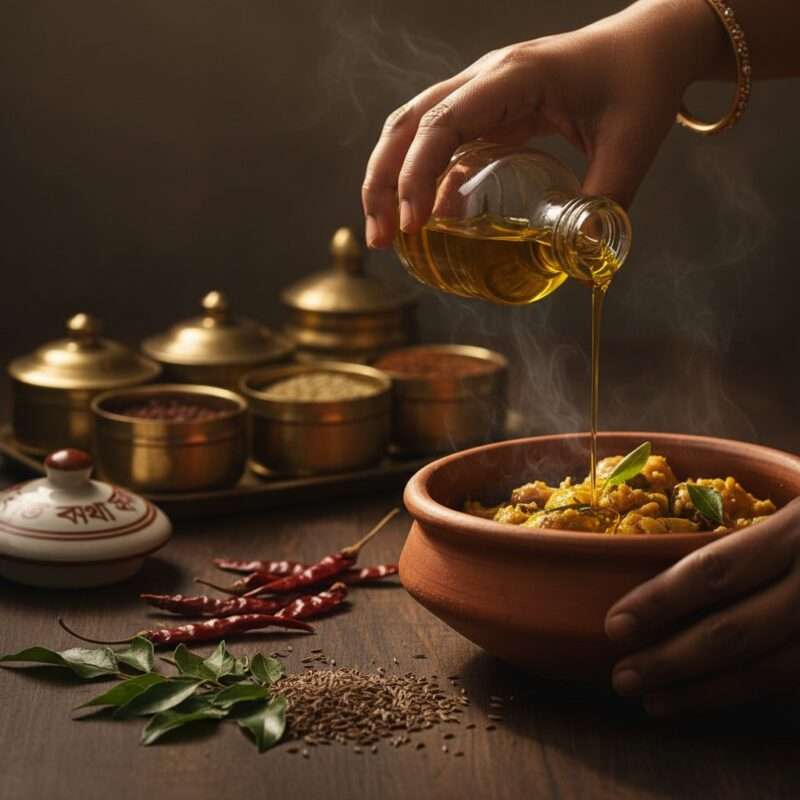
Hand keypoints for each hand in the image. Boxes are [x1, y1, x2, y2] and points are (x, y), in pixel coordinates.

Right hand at [361, 0, 726, 247]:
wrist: (651, 43)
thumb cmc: (640, 82)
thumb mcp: (630, 145)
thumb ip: (605, 202)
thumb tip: (579, 262)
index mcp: (514, 77)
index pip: (443, 122)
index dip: (417, 173)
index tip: (414, 224)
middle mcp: (486, 80)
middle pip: (408, 125)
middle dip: (384, 182)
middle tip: (382, 239)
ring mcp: (483, 94)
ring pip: (414, 132)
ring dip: (393, 181)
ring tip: (389, 235)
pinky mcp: (490, 113)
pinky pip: (445, 146)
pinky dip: (428, 182)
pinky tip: (432, 221)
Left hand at [605, 498, 799, 716]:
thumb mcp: (797, 498)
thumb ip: (752, 526)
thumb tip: (674, 558)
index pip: (716, 569)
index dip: (661, 599)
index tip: (616, 623)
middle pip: (735, 631)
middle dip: (672, 660)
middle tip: (622, 677)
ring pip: (770, 670)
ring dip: (705, 691)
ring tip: (654, 700)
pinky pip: (797, 681)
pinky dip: (751, 694)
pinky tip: (712, 699)